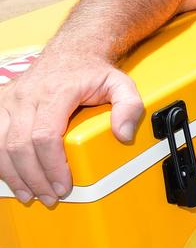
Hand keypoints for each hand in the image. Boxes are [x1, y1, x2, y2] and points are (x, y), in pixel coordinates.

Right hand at [0, 54, 141, 206]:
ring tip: (31, 194)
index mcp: (57, 92)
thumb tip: (123, 135)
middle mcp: (27, 96)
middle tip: (51, 197)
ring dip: (13, 175)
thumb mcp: (121, 84)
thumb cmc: (93, 71)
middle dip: (34, 178)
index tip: (64, 185)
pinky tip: (12, 178)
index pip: (46, 136)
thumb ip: (129, 107)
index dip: (53, 166)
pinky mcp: (0, 104)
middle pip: (19, 146)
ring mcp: (10, 100)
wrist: (71, 50)